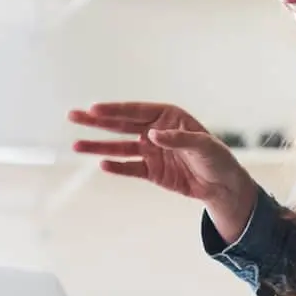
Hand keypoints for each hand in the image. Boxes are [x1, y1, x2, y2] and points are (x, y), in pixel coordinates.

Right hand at [67, 101, 257, 240]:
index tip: (94, 109)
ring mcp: (151, 151)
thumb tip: (153, 135)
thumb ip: (178, 139)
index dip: (114, 110)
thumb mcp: (203, 146)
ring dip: (98, 146)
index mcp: (168, 117)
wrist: (223, 186)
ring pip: (119, 148)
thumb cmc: (217, 158)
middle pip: (120, 125)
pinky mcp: (151, 171)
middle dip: (96, 122)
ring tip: (75, 146)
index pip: (136, 111)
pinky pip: (129, 168)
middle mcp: (155, 131)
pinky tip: (101, 164)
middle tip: (73, 116)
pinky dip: (116, 167)